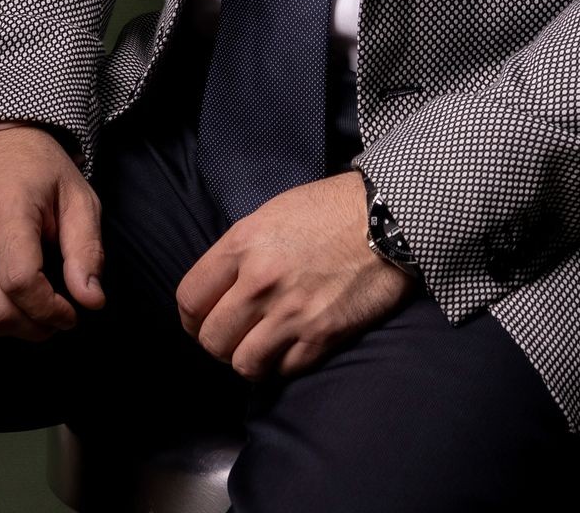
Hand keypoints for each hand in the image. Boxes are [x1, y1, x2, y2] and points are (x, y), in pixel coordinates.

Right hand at [0, 126, 105, 342]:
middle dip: (33, 326)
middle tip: (56, 317)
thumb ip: (87, 250)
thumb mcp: (79, 198)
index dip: (49, 310)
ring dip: (6, 331)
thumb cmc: (44, 172)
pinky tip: (1, 312)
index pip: (20, 282)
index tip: (72, 312)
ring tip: (31, 314)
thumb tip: (91, 300)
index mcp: (6, 206)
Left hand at [175, 169, 414, 381]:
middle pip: (212, 339)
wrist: (389, 217)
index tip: (204, 319)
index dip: (193, 317)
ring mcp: (292, 311)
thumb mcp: (273, 213)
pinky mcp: (322, 334)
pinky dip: (283, 364)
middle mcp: (261, 280)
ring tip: (261, 345)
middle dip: (218, 342)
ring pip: (243, 364)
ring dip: (249, 358)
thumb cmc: (330, 209)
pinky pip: (283, 370)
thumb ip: (241, 252)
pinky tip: (291, 345)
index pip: (190, 299)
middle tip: (235, 334)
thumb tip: (221, 289)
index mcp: (243, 244)